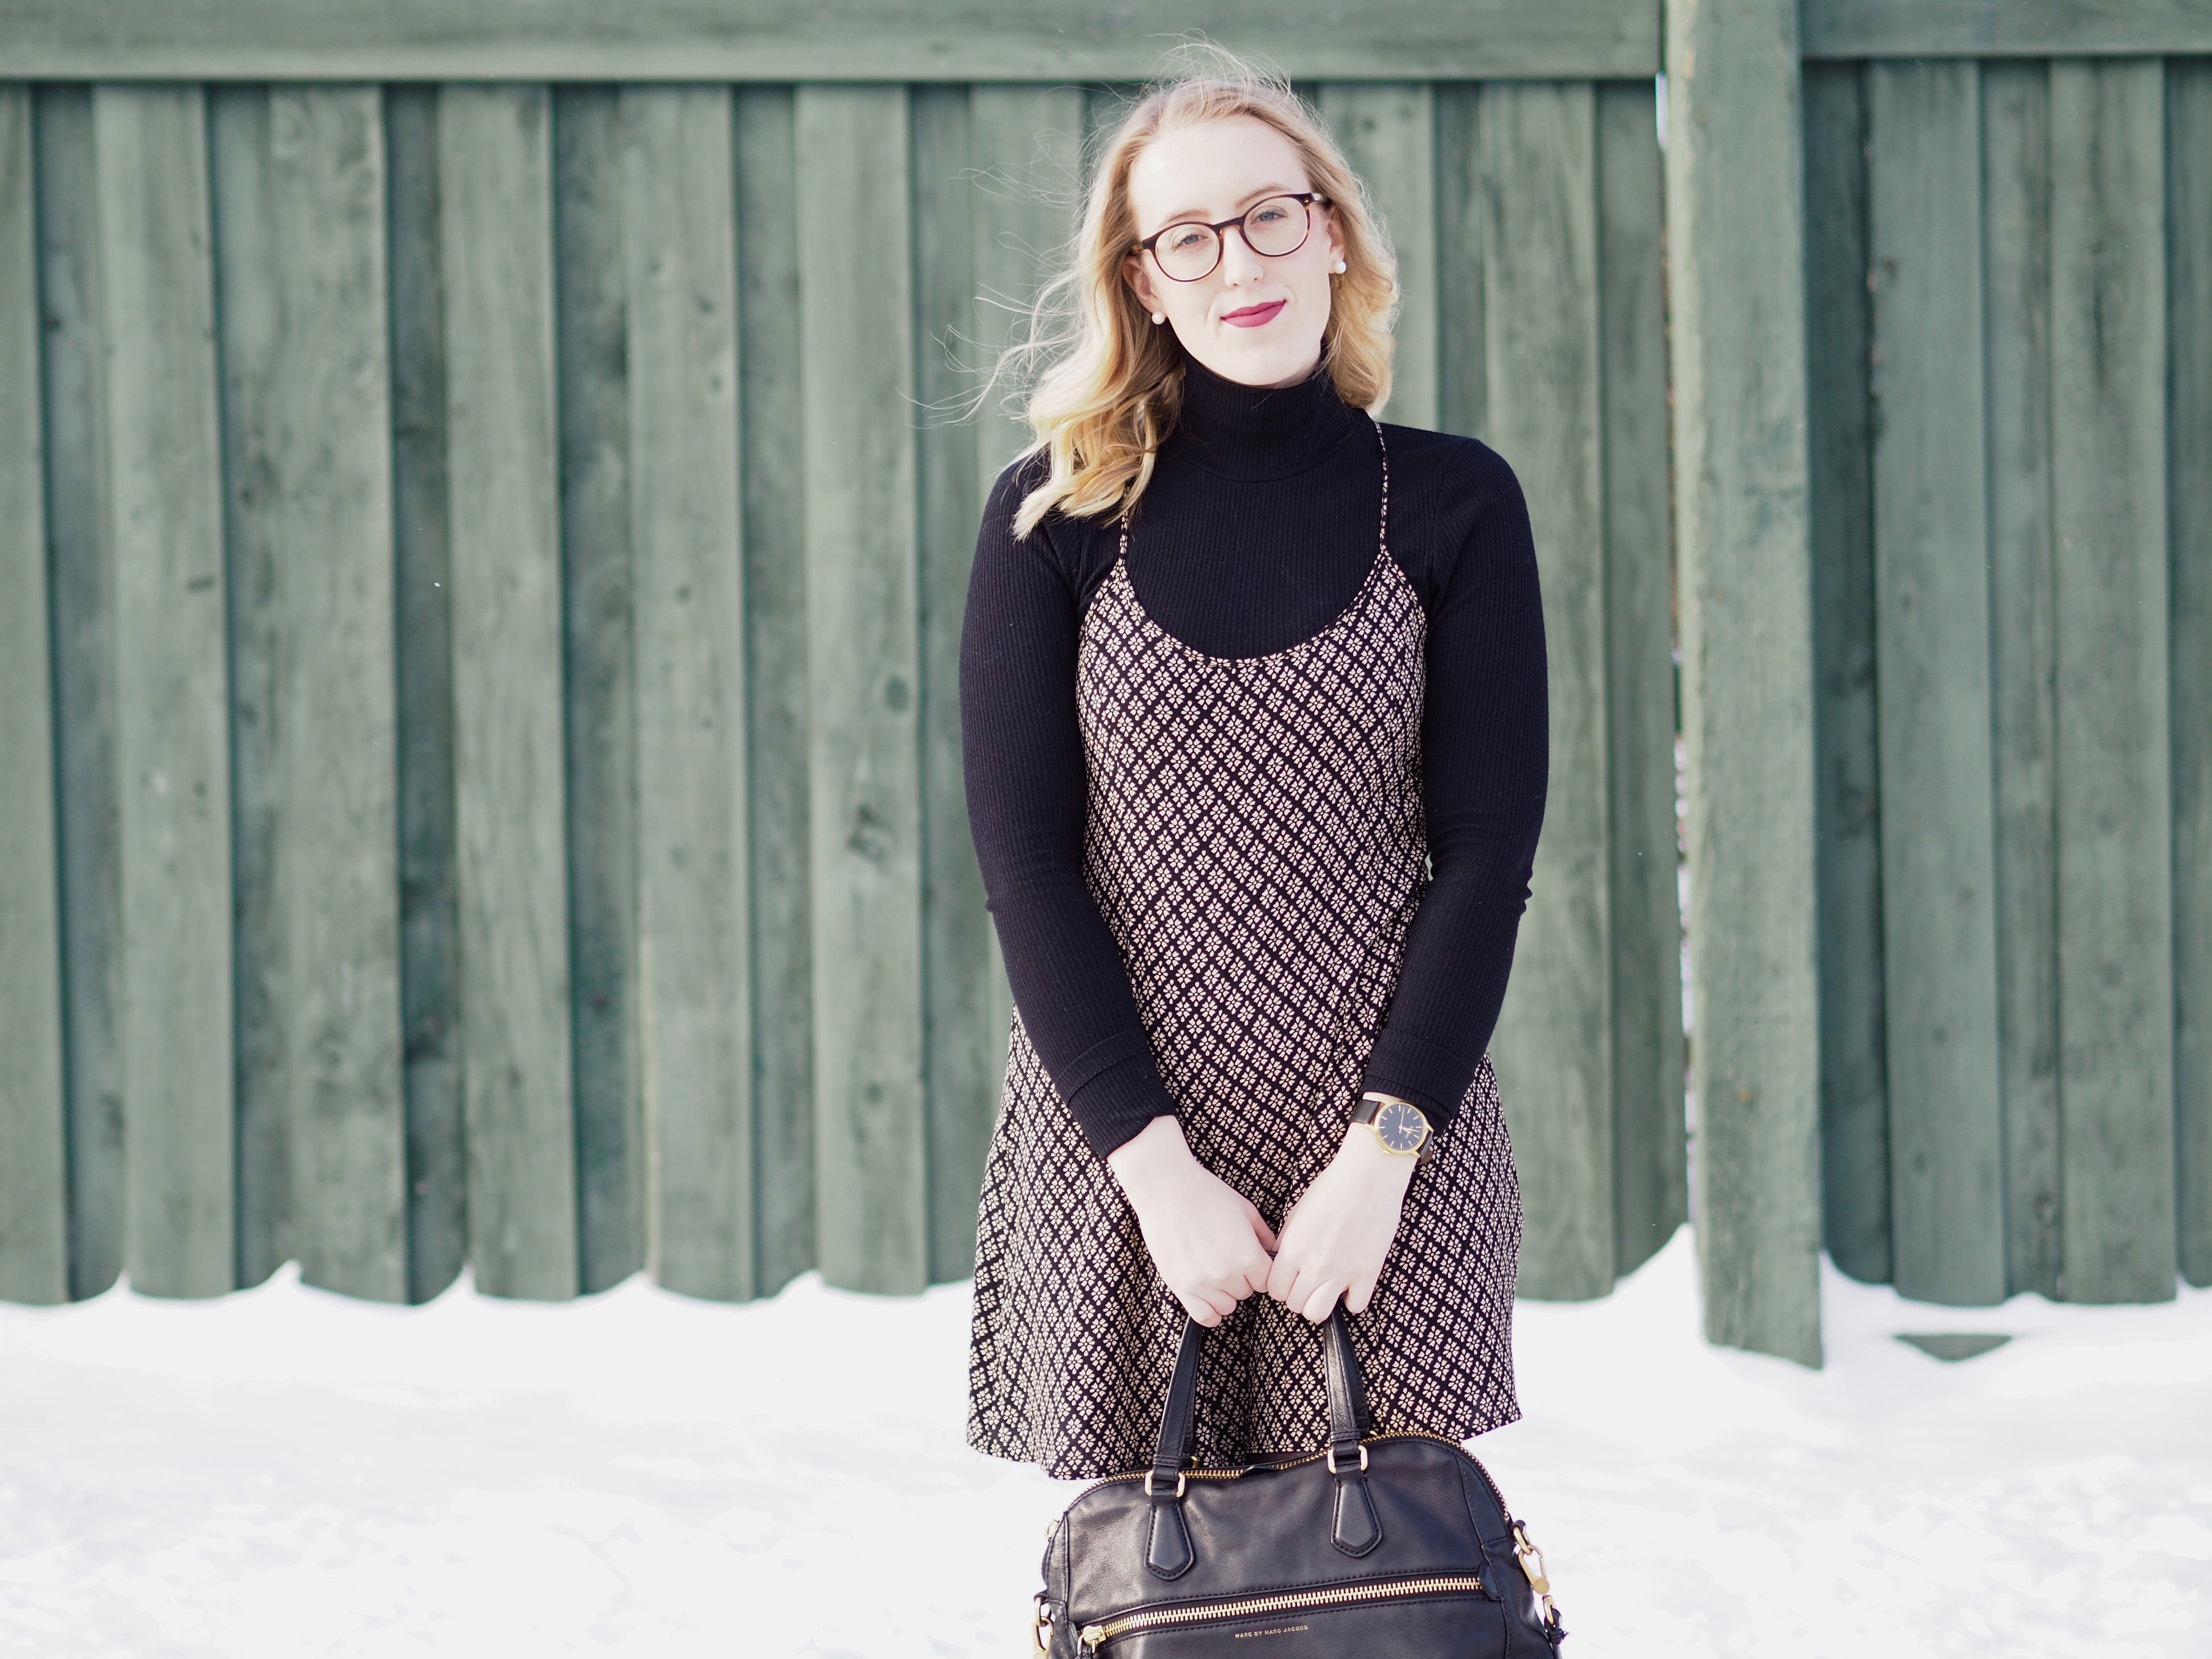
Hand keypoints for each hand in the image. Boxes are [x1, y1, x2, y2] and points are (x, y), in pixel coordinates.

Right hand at [1106, 1116, 1279, 1327]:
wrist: (1168, 1190)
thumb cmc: (1207, 1194)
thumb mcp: (1246, 1210)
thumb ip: (1264, 1236)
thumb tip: (1273, 1254)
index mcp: (1248, 1255)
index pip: (1266, 1282)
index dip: (1259, 1270)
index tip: (1251, 1261)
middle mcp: (1227, 1274)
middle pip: (1246, 1293)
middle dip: (1241, 1279)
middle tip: (1228, 1258)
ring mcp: (1202, 1283)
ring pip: (1227, 1307)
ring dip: (1225, 1293)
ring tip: (1215, 1272)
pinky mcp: (1180, 1286)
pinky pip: (1204, 1316)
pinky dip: (1210, 1311)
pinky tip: (1208, 1296)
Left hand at [1265, 1125, 1417, 1322]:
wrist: (1368, 1176)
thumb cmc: (1331, 1188)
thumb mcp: (1297, 1213)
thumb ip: (1286, 1242)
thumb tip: (1281, 1263)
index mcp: (1293, 1249)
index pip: (1275, 1289)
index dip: (1280, 1285)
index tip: (1289, 1278)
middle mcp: (1314, 1266)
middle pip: (1295, 1305)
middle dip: (1298, 1295)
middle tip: (1307, 1282)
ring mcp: (1342, 1272)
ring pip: (1318, 1313)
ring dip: (1319, 1303)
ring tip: (1325, 1288)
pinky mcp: (1368, 1273)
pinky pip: (1355, 1306)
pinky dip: (1351, 1299)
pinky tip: (1350, 1284)